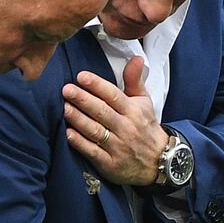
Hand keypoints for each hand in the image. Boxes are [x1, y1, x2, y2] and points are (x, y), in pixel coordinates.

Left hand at [63, 56, 168, 185]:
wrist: (159, 162)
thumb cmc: (145, 127)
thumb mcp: (144, 103)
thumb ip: (135, 80)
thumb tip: (136, 58)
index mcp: (133, 111)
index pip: (113, 95)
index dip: (97, 85)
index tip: (81, 76)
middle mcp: (126, 128)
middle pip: (102, 112)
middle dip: (83, 100)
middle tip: (66, 89)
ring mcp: (118, 147)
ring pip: (95, 131)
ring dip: (78, 119)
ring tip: (64, 107)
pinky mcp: (110, 164)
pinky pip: (93, 152)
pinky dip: (80, 143)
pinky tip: (68, 133)